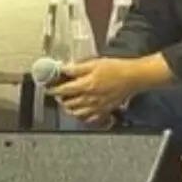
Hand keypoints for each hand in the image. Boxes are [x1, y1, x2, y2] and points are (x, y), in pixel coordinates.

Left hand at [48, 55, 171, 124]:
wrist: (134, 77)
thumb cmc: (116, 68)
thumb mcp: (94, 63)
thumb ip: (76, 68)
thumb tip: (62, 68)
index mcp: (85, 86)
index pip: (63, 90)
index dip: (52, 89)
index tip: (47, 88)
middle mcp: (89, 99)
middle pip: (68, 103)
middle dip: (60, 99)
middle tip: (57, 93)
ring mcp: (97, 107)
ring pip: (76, 113)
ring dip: (69, 108)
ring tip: (66, 102)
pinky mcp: (105, 111)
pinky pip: (90, 118)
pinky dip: (82, 116)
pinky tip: (80, 111)